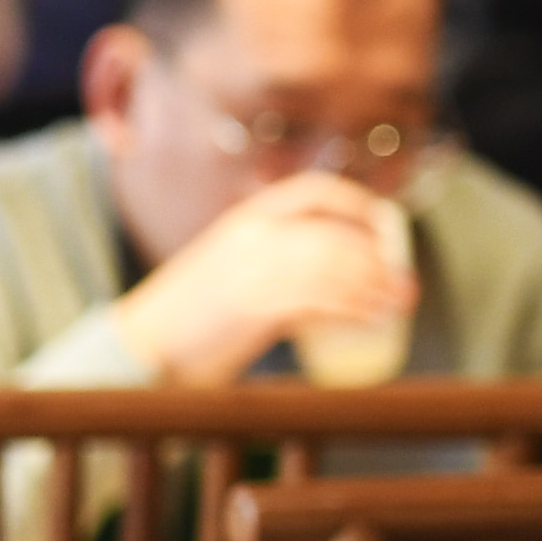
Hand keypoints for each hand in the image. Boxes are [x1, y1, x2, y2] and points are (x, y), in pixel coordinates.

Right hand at [108, 173, 419, 386]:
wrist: (139, 347)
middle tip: (402, 283)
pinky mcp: (258, 306)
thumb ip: (264, 259)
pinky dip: (355, 308)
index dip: (356, 206)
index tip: (382, 227)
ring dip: (376, 286)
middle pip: (336, 235)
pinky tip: (371, 318)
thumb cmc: (181, 318)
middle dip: (378, 257)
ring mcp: (254, 269)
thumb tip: (320, 271)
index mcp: (243, 220)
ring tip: (397, 304)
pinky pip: (324, 300)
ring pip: (337, 267)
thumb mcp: (222, 268)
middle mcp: (252, 236)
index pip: (313, 193)